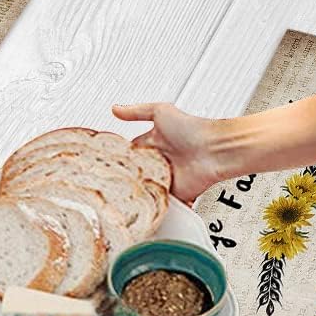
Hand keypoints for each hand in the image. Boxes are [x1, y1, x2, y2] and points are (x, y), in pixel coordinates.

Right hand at [112, 102, 226, 202]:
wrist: (214, 151)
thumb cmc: (193, 129)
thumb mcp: (161, 112)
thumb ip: (136, 112)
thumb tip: (115, 109)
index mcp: (154, 143)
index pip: (130, 152)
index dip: (117, 157)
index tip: (102, 162)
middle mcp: (158, 162)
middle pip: (134, 173)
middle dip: (123, 178)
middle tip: (107, 183)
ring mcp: (166, 179)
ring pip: (144, 189)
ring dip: (135, 193)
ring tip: (118, 198)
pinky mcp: (174, 195)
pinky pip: (159, 203)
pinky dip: (151, 206)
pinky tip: (139, 207)